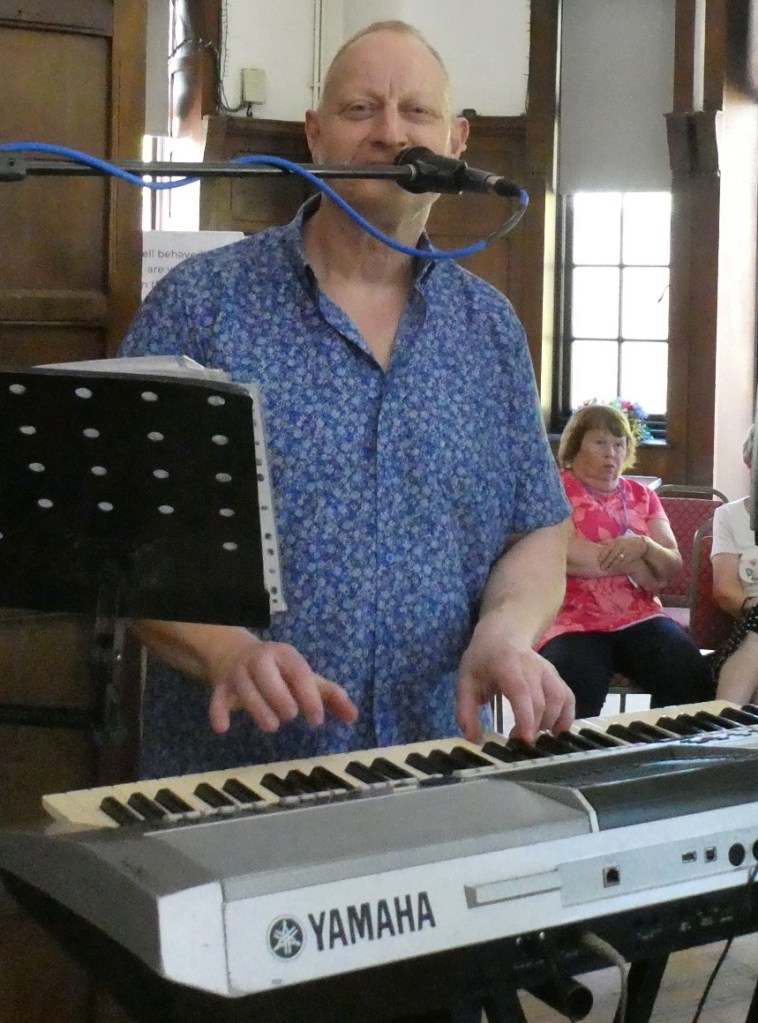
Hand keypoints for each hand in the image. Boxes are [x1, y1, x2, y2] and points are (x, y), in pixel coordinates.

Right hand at [205, 634, 358, 734]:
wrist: (234, 653)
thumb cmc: (279, 672)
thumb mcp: (304, 677)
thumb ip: (330, 695)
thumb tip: (354, 716)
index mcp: (285, 655)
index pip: (299, 674)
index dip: (309, 697)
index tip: (316, 720)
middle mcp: (260, 660)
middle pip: (268, 678)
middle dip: (281, 699)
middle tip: (290, 716)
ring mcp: (238, 673)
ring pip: (245, 690)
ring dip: (258, 710)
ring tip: (272, 726)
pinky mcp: (220, 687)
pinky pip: (216, 699)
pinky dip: (218, 713)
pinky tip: (223, 728)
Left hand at [456, 614, 574, 743]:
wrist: (503, 633)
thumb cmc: (483, 659)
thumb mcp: (465, 681)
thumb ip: (466, 710)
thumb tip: (473, 739)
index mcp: (507, 666)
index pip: (521, 692)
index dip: (525, 718)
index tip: (522, 740)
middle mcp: (532, 667)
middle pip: (542, 702)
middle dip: (534, 728)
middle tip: (518, 743)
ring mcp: (548, 671)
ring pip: (559, 700)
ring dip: (550, 723)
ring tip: (534, 735)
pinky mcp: (557, 677)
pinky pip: (568, 698)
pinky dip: (566, 717)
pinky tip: (555, 732)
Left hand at [598, 535, 645, 572]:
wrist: (642, 543)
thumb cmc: (627, 541)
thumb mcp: (619, 539)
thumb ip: (610, 542)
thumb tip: (599, 543)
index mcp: (616, 541)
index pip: (607, 549)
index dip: (602, 556)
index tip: (599, 561)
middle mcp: (620, 546)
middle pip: (611, 556)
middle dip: (606, 563)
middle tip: (602, 568)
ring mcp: (626, 551)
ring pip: (617, 560)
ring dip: (611, 566)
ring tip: (607, 569)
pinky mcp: (631, 556)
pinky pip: (623, 563)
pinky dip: (619, 567)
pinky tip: (615, 569)